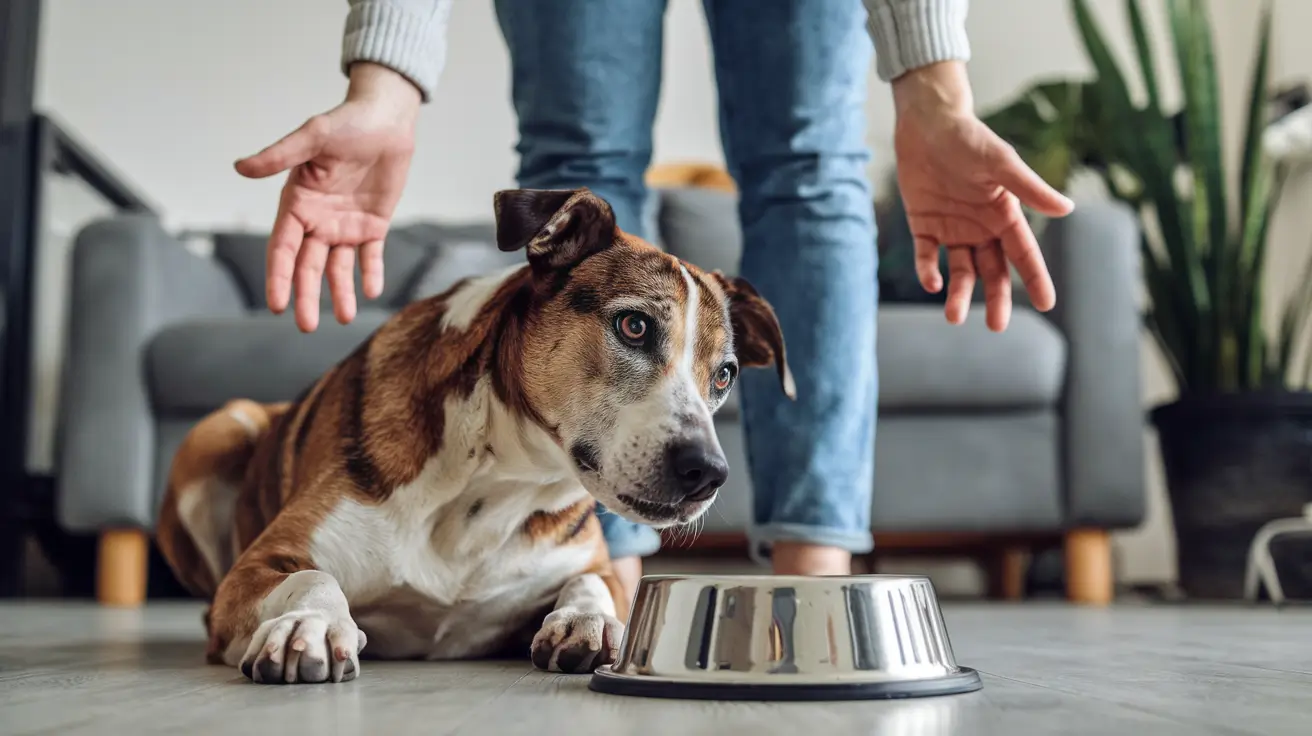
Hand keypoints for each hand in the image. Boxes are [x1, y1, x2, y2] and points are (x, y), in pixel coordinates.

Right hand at [235, 63, 420, 331]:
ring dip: (339, 292)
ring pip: (338, 268)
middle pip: (308, 266)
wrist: (386, 120)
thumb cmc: (345, 123)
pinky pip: (371, 256)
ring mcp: (345, 225)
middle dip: (305, 296)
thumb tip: (240, 167)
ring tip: (343, 316)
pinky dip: (370, 274)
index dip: (279, 276)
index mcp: (297, 203)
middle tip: (306, 326)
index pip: (283, 248)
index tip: (277, 304)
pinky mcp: (373, 225)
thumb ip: (280, 155)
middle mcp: (317, 220)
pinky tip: (371, 291)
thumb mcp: (312, 136)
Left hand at [891, 61, 1074, 331]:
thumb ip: (1029, 188)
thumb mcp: (1001, 163)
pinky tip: (932, 282)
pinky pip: (927, 255)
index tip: (1048, 304)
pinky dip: (928, 270)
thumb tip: (1067, 210)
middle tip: (997, 327)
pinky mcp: (924, 225)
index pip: (1024, 253)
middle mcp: (982, 227)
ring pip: (960, 270)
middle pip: (993, 271)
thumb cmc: (970, 139)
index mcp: (1005, 214)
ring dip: (958, 294)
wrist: (929, 123)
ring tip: (953, 316)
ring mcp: (953, 228)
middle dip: (997, 298)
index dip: (1036, 278)